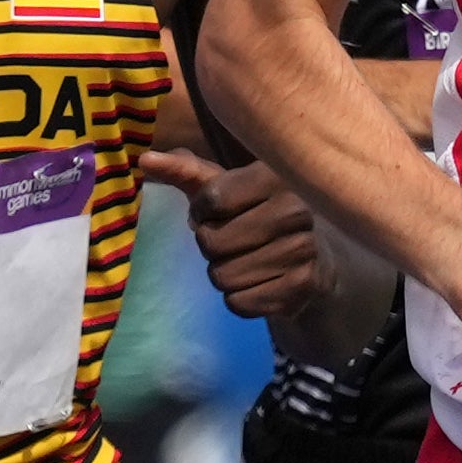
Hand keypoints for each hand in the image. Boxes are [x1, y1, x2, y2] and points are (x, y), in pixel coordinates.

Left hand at [146, 147, 326, 324]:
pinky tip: (261, 283)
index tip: (219, 214)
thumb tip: (145, 160)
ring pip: (224, 277)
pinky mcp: (304, 286)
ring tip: (249, 262)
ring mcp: (304, 249)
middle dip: (213, 248)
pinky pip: (239, 303)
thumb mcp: (225, 188)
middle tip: (236, 243)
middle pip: (212, 243)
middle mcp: (296, 209)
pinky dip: (240, 299)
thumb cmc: (256, 215)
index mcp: (274, 176)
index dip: (202, 214)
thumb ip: (184, 171)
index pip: (210, 200)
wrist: (316, 258)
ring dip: (226, 275)